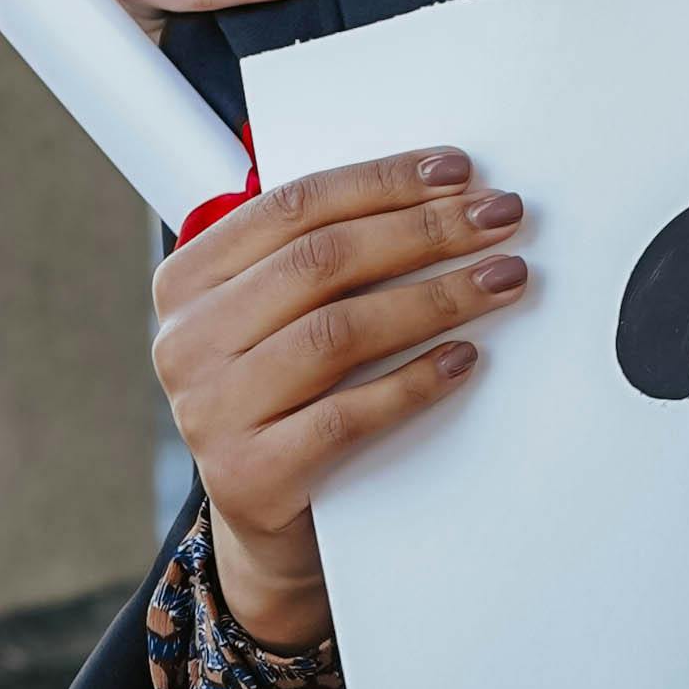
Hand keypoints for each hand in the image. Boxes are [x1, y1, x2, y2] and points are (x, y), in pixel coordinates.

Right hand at [150, 146, 530, 641]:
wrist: (267, 516)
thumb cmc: (287, 394)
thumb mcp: (279, 316)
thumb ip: (321, 256)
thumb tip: (440, 193)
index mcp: (188, 281)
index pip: (292, 206)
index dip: (382, 183)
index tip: (458, 172)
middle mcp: (187, 341)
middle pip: (321, 263)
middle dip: (425, 231)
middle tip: (500, 218)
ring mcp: (211, 410)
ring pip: (337, 332)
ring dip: (435, 298)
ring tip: (501, 280)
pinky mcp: (251, 474)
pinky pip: (347, 415)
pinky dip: (414, 381)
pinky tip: (466, 358)